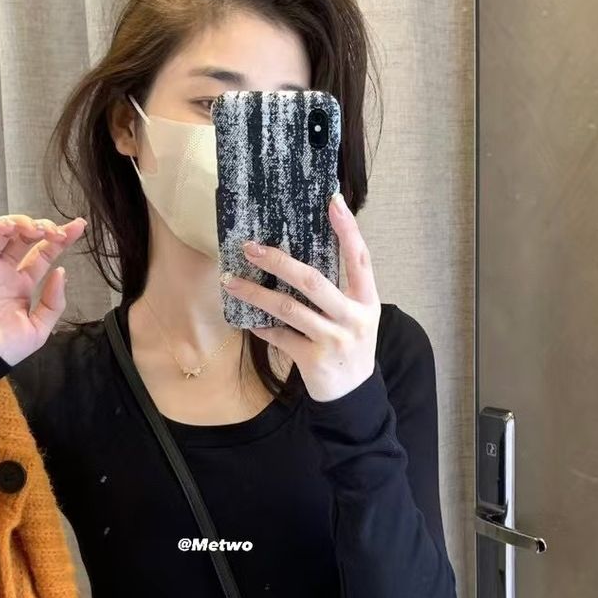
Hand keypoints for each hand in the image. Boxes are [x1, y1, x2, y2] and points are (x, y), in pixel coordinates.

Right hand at [0, 213, 86, 365]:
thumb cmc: (0, 349)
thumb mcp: (38, 330)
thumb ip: (53, 302)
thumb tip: (61, 272)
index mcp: (22, 285)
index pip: (43, 254)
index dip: (60, 239)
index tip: (78, 227)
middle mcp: (4, 271)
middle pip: (25, 238)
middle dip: (43, 227)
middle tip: (55, 232)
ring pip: (1, 230)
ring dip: (20, 222)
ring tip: (34, 229)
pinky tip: (7, 227)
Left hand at [221, 193, 379, 401]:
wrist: (354, 396)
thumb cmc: (349, 347)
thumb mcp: (355, 317)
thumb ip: (338, 291)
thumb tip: (296, 258)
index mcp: (367, 301)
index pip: (360, 257)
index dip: (348, 229)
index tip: (333, 201)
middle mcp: (353, 318)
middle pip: (312, 281)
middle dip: (278, 261)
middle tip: (251, 247)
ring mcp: (333, 340)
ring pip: (288, 309)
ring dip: (255, 293)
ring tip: (231, 281)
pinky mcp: (314, 360)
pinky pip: (279, 336)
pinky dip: (260, 326)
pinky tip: (245, 317)